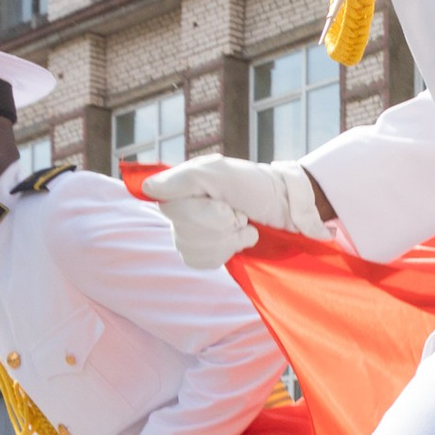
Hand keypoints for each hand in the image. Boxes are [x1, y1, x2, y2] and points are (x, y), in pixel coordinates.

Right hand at [140, 156, 329, 269]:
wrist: (286, 208)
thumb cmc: (255, 185)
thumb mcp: (220, 173)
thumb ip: (183, 179)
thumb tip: (147, 188)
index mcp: (181, 187)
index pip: (172, 210)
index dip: (203, 213)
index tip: (225, 204)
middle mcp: (181, 209)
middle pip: (185, 234)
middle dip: (221, 226)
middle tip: (238, 213)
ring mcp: (193, 232)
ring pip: (195, 250)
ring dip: (229, 239)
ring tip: (242, 224)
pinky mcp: (208, 250)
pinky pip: (202, 262)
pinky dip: (228, 251)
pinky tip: (239, 240)